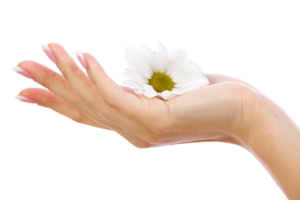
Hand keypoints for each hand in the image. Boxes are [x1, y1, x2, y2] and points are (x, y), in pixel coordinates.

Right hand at [12, 42, 264, 148]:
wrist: (242, 113)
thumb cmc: (207, 98)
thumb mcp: (165, 93)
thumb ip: (140, 91)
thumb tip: (123, 78)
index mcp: (131, 126)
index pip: (85, 115)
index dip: (54, 104)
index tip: (26, 93)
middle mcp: (131, 133)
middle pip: (82, 108)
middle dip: (49, 87)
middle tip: (19, 66)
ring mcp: (141, 131)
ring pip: (94, 101)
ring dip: (68, 74)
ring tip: (46, 50)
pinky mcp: (154, 121)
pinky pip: (116, 96)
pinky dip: (96, 77)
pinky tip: (82, 55)